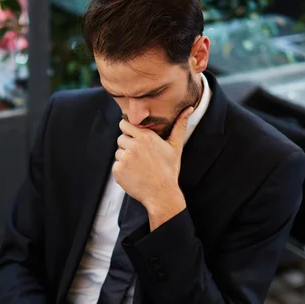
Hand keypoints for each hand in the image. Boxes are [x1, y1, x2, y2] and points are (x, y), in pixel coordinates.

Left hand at [114, 107, 193, 229]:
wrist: (161, 194)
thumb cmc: (169, 170)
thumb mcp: (175, 147)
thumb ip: (179, 126)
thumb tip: (188, 108)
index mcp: (145, 137)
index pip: (124, 124)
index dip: (128, 130)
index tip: (134, 137)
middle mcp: (133, 146)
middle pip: (120, 138)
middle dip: (127, 145)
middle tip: (140, 156)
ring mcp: (124, 158)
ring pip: (118, 152)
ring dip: (125, 158)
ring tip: (139, 166)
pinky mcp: (118, 171)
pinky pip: (116, 165)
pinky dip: (122, 170)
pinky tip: (134, 174)